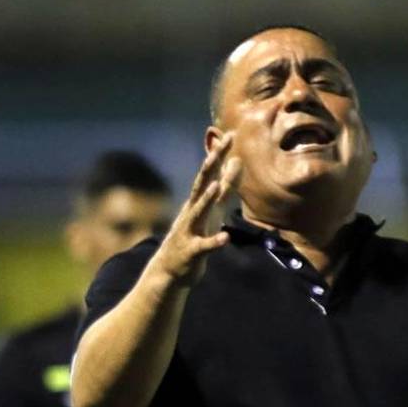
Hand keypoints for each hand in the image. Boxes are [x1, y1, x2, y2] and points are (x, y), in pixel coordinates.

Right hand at [150, 133, 241, 284]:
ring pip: (198, 213)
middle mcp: (192, 212)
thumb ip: (226, 188)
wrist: (170, 271)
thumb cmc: (195, 237)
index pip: (209, 174)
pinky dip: (214, 242)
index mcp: (199, 202)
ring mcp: (190, 231)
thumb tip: (236, 162)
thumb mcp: (214, 210)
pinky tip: (225, 238)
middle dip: (210, 167)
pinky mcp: (192, 252)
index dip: (219, 156)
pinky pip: (204, 246)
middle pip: (201, 185)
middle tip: (219, 148)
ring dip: (206, 200)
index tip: (230, 136)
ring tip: (215, 186)